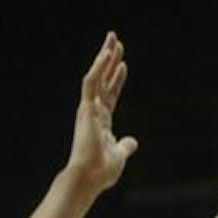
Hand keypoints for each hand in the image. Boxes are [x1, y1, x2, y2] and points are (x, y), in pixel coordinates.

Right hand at [67, 32, 137, 191]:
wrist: (90, 177)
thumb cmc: (102, 170)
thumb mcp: (119, 154)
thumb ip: (125, 145)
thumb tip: (133, 141)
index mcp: (102, 120)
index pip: (111, 93)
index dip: (117, 78)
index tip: (123, 64)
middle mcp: (94, 111)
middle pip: (103, 79)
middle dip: (109, 60)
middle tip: (115, 40)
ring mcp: (89, 108)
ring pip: (96, 76)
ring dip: (104, 57)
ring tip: (112, 39)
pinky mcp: (85, 108)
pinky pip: (91, 82)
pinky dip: (98, 67)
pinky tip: (106, 54)